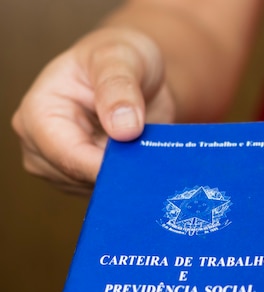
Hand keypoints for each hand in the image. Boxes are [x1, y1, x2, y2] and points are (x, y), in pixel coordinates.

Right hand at [12, 27, 174, 194]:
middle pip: (78, 177)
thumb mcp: (121, 59)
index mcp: (39, 112)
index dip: (102, 165)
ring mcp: (61, 166)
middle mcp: (42, 144)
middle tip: (153, 160)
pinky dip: (130, 183)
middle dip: (117, 172)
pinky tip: (147, 166)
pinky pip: (108, 192)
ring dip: (126, 178)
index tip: (136, 167)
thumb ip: (119, 89)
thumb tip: (125, 128)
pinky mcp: (84, 179)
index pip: (65, 153)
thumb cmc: (121, 57)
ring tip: (150, 156)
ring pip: (95, 190)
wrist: (137, 73)